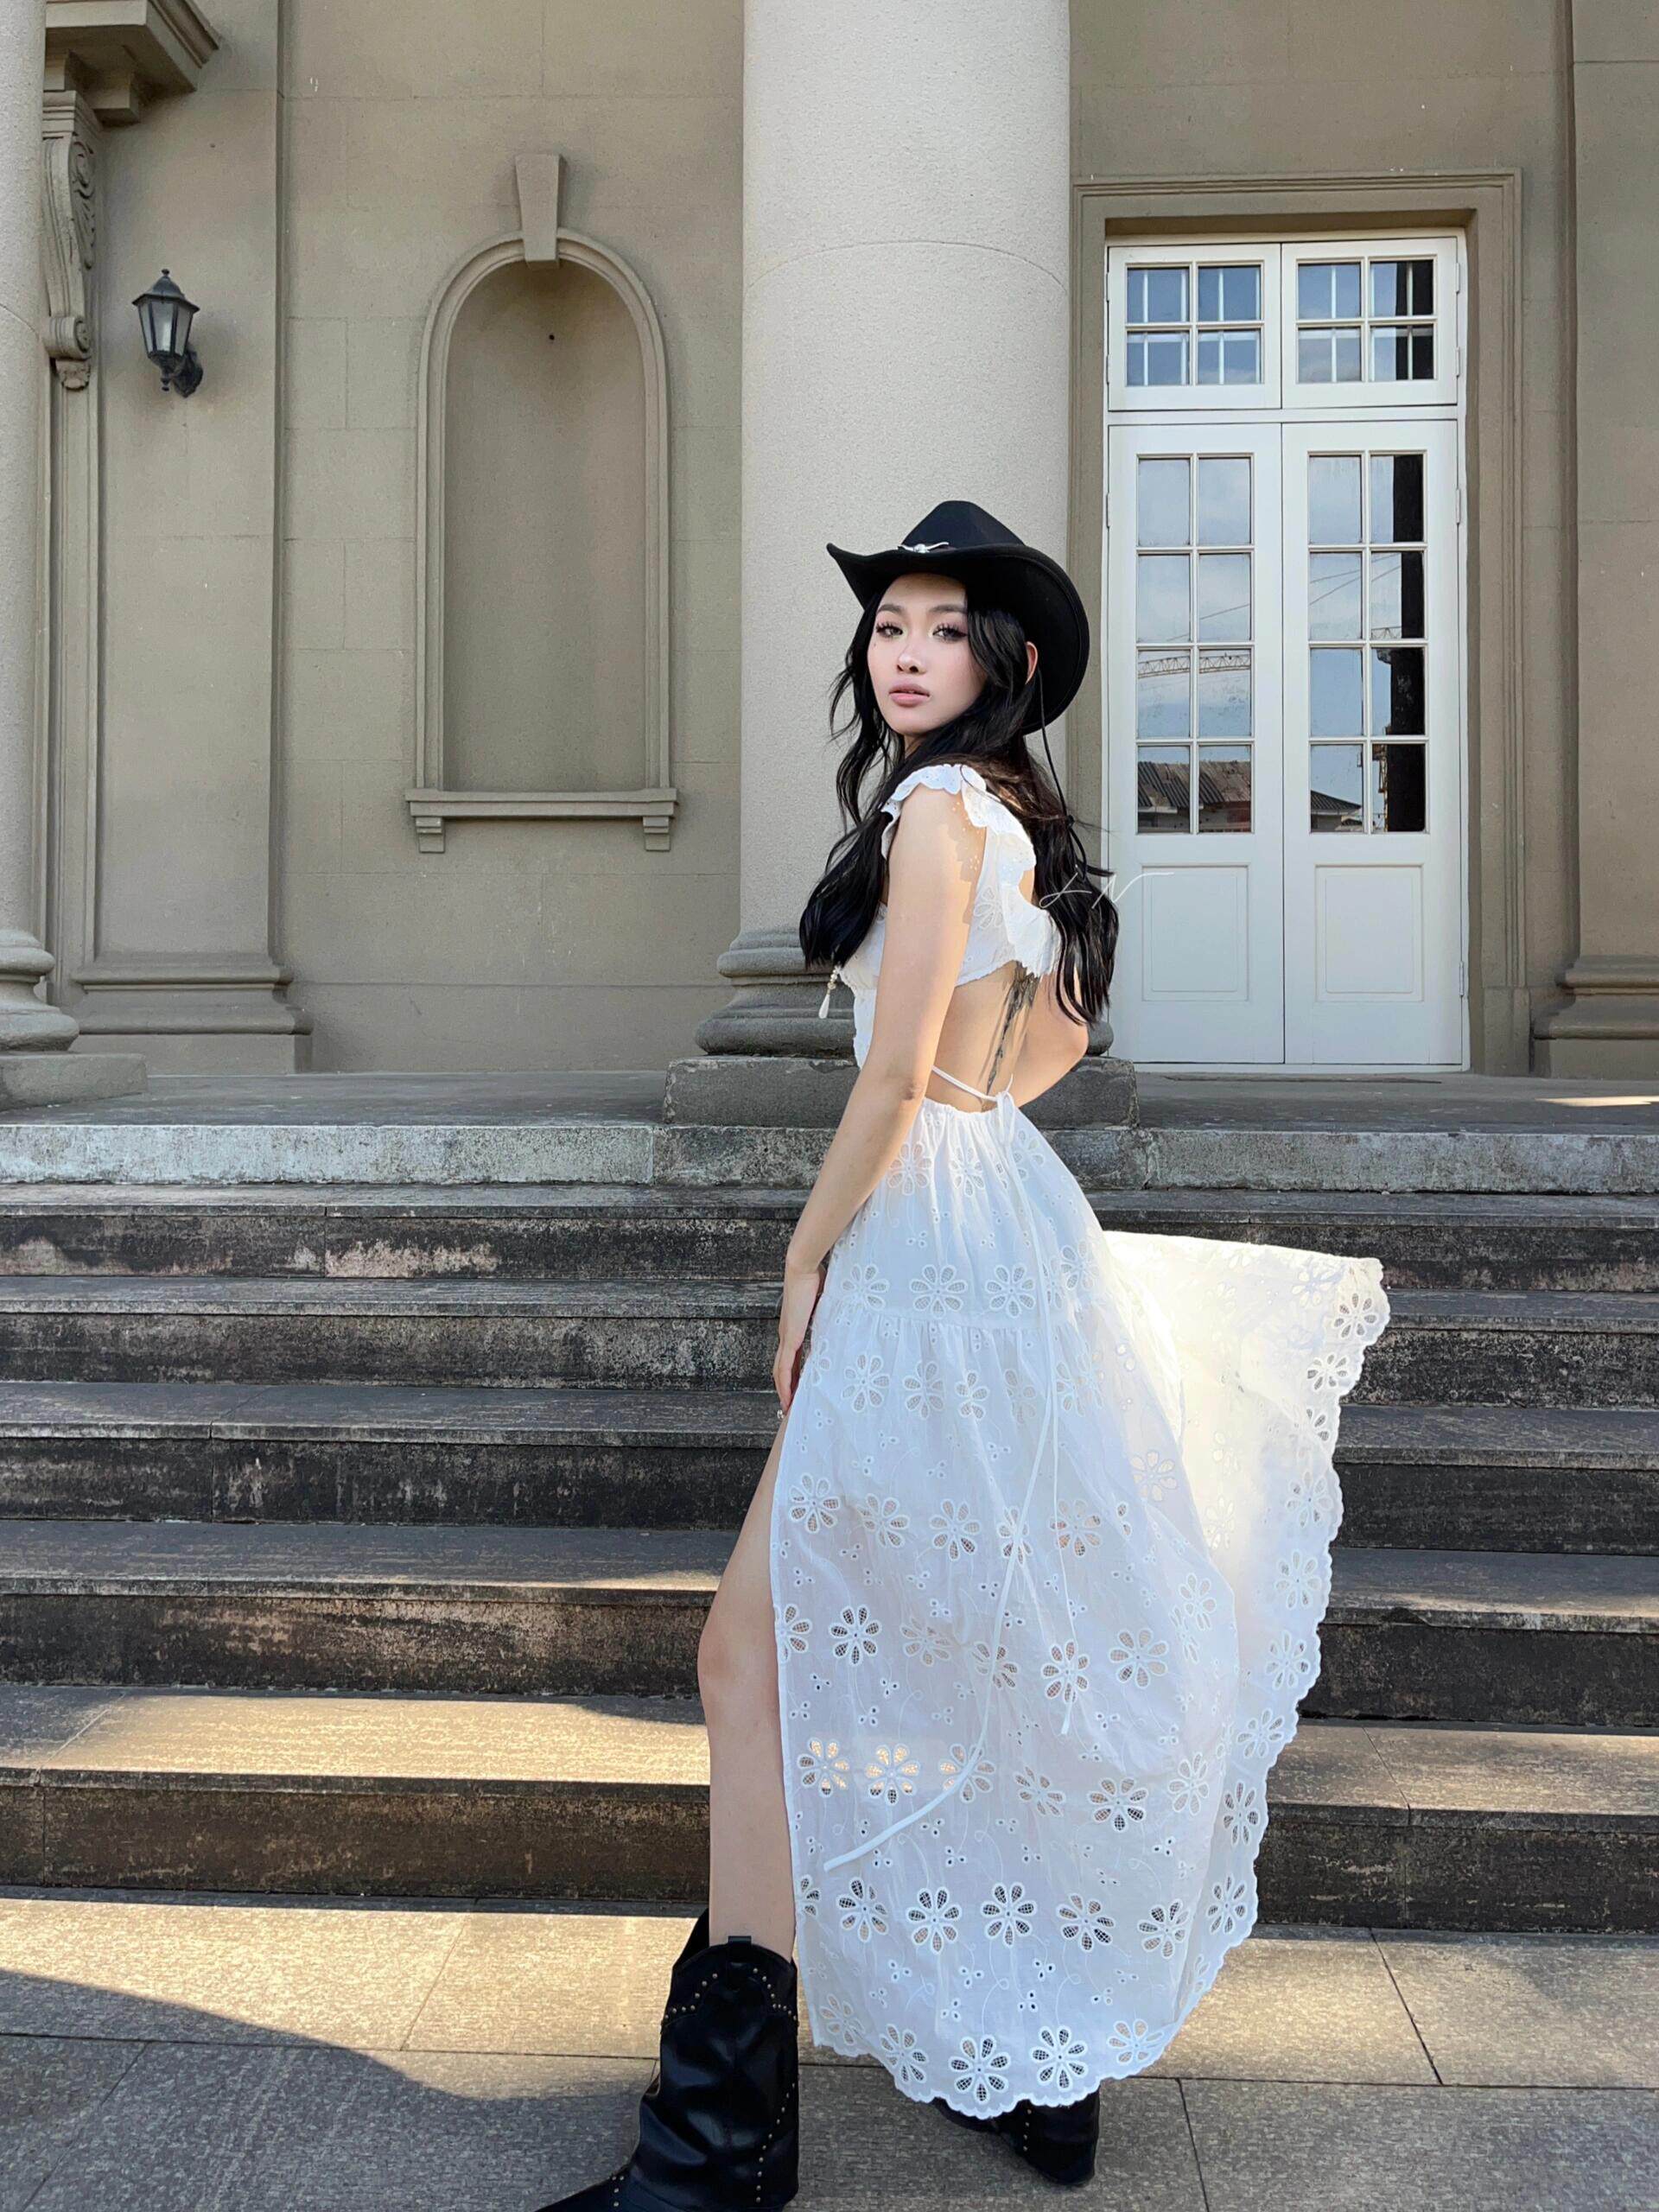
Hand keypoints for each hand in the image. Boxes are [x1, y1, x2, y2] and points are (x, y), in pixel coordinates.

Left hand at [774, 1254, 826, 1411]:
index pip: (792, 1356)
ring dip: (784, 1392)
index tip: (801, 1386)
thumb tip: (850, 1309)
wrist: (802, 1268)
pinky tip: (787, 1399)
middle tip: (792, 1405)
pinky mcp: (789, 1338)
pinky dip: (784, 1385)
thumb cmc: (815, 1277)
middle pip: (783, 1368)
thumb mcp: (827, 1300)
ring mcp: (786, 1337)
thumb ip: (833, 1310)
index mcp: (794, 1327)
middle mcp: (787, 1335)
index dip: (795, 1373)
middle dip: (787, 1388)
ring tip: (789, 1409)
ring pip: (780, 1372)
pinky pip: (784, 1368)